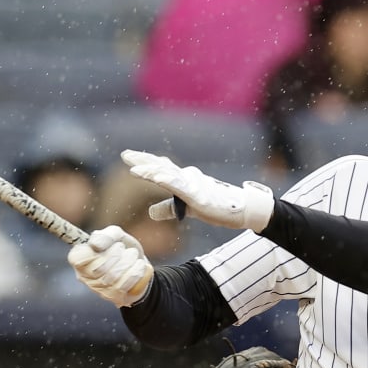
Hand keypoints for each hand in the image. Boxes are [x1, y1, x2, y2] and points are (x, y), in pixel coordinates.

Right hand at [69, 226, 153, 307]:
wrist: (139, 263)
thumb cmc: (122, 247)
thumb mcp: (114, 235)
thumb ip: (104, 236)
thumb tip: (95, 245)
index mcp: (80, 259)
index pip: (77, 259)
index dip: (91, 252)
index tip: (101, 246)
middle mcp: (85, 277)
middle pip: (98, 268)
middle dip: (116, 254)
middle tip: (122, 248)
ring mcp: (99, 290)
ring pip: (113, 277)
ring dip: (128, 261)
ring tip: (132, 254)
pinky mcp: (115, 297)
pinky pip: (125, 285)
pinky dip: (136, 271)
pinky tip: (139, 265)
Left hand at [122, 150, 273, 231]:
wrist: (242, 209)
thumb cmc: (217, 207)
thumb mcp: (186, 208)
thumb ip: (168, 208)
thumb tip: (150, 212)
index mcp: (184, 179)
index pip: (162, 167)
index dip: (146, 162)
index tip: (129, 157)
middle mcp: (187, 177)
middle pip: (162, 166)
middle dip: (143, 160)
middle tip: (125, 155)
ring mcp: (193, 185)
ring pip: (168, 175)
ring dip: (152, 171)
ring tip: (135, 169)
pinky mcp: (198, 196)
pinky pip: (180, 187)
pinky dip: (168, 181)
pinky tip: (157, 178)